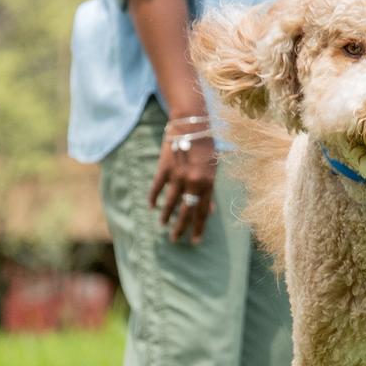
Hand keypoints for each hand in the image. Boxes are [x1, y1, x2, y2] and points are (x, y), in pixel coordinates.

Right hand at [151, 129, 219, 244]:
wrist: (191, 125)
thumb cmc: (205, 147)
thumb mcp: (213, 169)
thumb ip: (210, 190)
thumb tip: (209, 211)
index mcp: (208, 183)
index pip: (202, 211)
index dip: (198, 228)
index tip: (195, 240)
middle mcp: (193, 182)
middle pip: (186, 211)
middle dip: (181, 228)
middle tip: (175, 240)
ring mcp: (178, 175)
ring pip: (170, 202)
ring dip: (166, 216)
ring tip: (163, 225)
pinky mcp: (164, 168)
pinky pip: (157, 188)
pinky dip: (154, 198)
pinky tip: (152, 207)